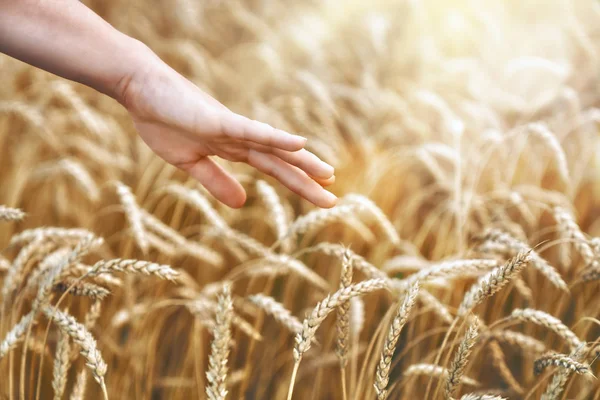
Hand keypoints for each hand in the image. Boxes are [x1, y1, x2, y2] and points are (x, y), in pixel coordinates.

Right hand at [116, 48, 336, 208]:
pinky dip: (275, 137)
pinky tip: (298, 142)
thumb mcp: (191, 163)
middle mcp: (240, 137)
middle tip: (333, 199)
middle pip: (279, 162)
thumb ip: (216, 181)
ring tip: (328, 174)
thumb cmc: (163, 120)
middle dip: (306, 181)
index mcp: (233, 148)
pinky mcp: (218, 120)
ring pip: (273, 146)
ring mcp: (230, 127)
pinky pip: (251, 130)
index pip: (272, 169)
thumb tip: (240, 204)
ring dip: (301, 160)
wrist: (140, 90)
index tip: (319, 195)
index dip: (296, 182)